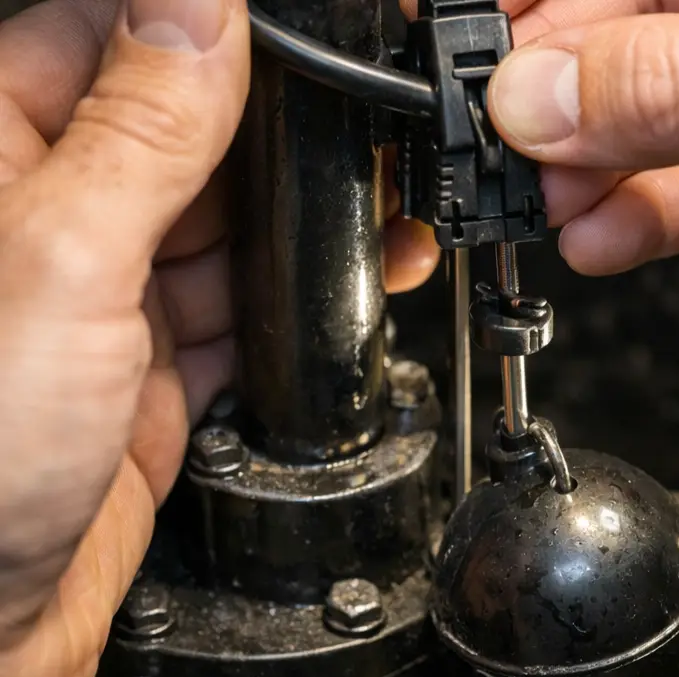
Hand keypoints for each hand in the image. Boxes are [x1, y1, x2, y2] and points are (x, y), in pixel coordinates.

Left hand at [0, 0, 436, 676]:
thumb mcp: (59, 265)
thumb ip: (140, 136)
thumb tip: (201, 11)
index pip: (110, 41)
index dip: (208, 35)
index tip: (301, 37)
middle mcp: (47, 229)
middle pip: (182, 141)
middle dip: (276, 141)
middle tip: (363, 138)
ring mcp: (103, 311)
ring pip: (222, 237)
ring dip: (298, 232)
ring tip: (378, 216)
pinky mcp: (149, 384)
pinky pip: (236, 326)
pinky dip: (292, 315)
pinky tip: (341, 300)